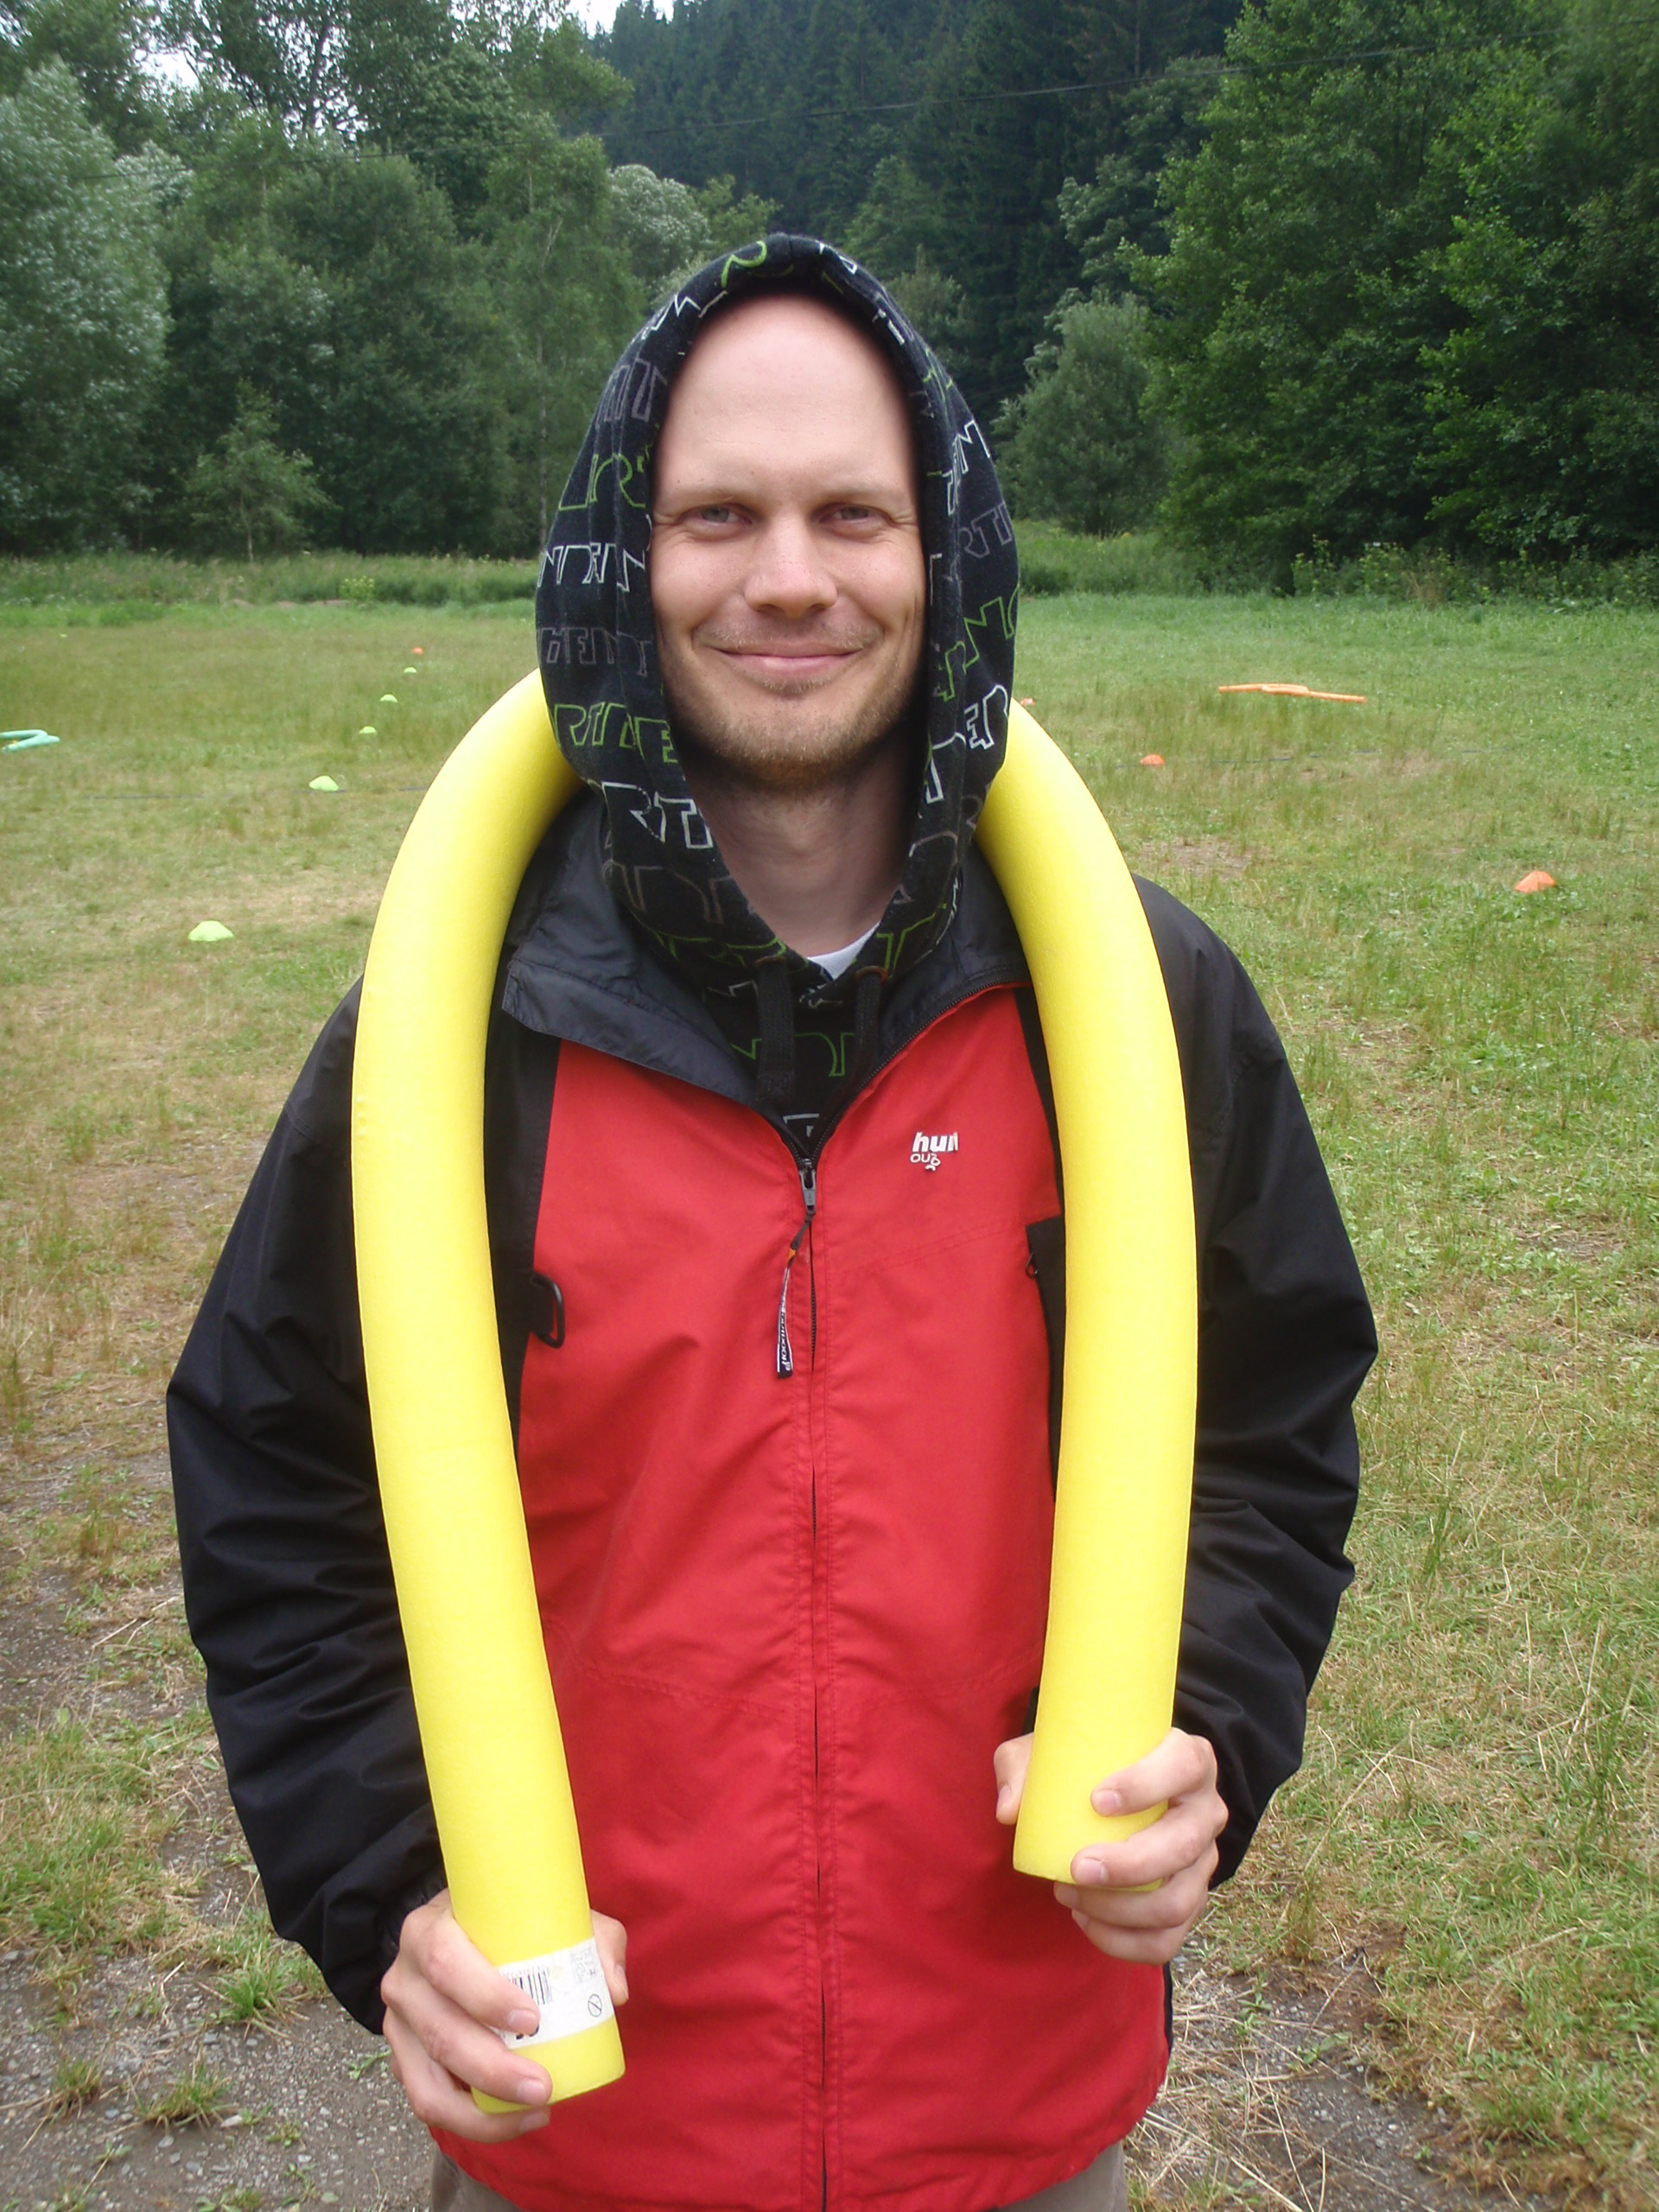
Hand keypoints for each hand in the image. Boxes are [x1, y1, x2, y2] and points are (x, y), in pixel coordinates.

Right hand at [381, 1890, 628, 2141]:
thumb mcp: (550, 1914)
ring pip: (428, 2083)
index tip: (533, 2020)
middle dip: (492, 2070)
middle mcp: (404, 1978)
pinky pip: (429, 2104)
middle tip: (542, 2086)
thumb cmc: (510, 1925)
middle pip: (441, 2032)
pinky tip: (514, 2120)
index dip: (485, 1996)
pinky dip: (472, 2122)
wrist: (458, 1936)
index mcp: (429, 1930)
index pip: (447, 1962)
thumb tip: (613, 1991)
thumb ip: (592, 1939)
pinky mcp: (403, 2062)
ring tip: (536, 2111)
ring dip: (482, 2112)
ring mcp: (398, 2026)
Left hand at [994, 1726, 1225, 1965]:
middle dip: (1130, 1865)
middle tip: (1077, 1867)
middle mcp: (1207, 1810)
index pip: (1183, 1766)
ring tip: (1070, 1895)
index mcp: (1189, 1759)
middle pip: (1185, 1844)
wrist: (1117, 1793)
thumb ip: (1023, 1767)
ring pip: (1180, 1901)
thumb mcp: (1052, 1749)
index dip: (1147, 1785)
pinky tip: (1086, 1922)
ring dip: (1122, 1910)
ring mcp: (1204, 1861)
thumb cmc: (1087, 1764)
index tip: (1097, 1801)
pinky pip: (1168, 1940)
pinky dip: (1125, 1942)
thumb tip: (1010, 1811)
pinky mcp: (1191, 1901)